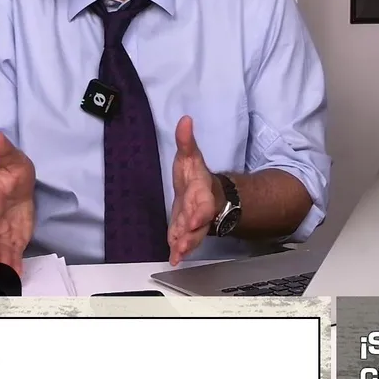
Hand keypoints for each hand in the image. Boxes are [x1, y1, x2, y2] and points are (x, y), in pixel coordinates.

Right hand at [0, 131, 35, 275]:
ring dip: (3, 265)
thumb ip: (5, 151)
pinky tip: (18, 277)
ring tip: (9, 278)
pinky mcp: (12, 241)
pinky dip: (14, 267)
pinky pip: (11, 256)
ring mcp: (0, 233)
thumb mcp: (11, 160)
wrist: (11, 188)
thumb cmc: (8, 174)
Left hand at [168, 115, 219, 265]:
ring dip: (185, 244)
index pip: (203, 203)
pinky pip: (184, 242)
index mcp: (202, 191)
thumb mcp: (190, 156)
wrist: (205, 192)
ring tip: (177, 253)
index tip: (195, 220)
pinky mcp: (186, 231)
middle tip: (182, 241)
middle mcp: (200, 210)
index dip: (200, 211)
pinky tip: (173, 258)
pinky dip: (180, 250)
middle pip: (198, 223)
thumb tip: (184, 120)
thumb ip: (186, 141)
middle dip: (191, 232)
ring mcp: (194, 222)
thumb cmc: (196, 175)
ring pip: (192, 235)